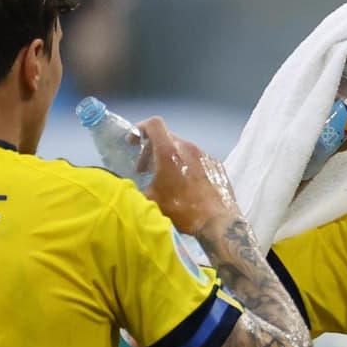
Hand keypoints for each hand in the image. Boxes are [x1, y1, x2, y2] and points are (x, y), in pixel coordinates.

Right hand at [137, 116, 240, 235]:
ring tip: (166, 177)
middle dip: (152, 148)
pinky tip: (185, 183)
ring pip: (181, 147)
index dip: (140, 128)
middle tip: (145, 168)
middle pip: (166, 136)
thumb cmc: (182, 211)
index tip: (134, 142)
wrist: (217, 222)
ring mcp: (204, 154)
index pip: (154, 124)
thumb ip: (137, 188)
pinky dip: (186, 164)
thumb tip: (129, 187)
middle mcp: (188, 147)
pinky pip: (196, 157)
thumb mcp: (152, 201)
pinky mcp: (216, 164)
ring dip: (169, 157)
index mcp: (169, 152)